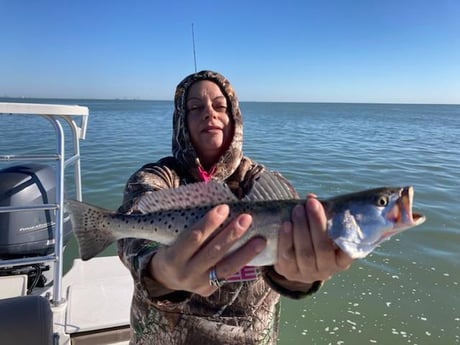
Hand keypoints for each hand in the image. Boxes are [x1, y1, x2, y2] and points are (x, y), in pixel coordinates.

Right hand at [149, 204, 266, 296]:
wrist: (165, 278)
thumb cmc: (171, 248)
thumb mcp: (172, 239)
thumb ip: (191, 227)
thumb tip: (218, 205)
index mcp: (173, 257)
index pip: (193, 238)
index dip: (209, 223)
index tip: (224, 207)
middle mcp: (186, 273)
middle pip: (212, 252)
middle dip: (231, 235)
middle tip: (246, 218)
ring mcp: (198, 284)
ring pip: (225, 268)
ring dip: (245, 253)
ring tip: (260, 240)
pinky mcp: (209, 290)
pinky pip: (228, 275)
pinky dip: (243, 263)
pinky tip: (255, 253)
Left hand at [275, 195, 352, 283]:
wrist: (294, 263)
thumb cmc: (313, 241)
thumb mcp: (323, 232)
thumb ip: (321, 217)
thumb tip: (311, 198)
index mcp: (341, 261)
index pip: (349, 252)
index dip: (346, 236)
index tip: (342, 214)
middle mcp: (326, 269)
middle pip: (322, 248)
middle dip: (317, 224)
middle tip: (311, 204)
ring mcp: (307, 273)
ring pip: (305, 252)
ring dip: (301, 228)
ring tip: (298, 210)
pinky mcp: (289, 272)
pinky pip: (287, 256)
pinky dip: (286, 239)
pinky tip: (286, 224)